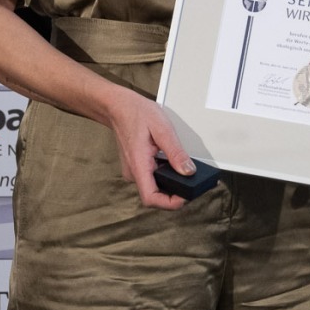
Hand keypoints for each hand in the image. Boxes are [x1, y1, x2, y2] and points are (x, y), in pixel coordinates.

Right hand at [100, 86, 193, 210]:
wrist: (118, 106)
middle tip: (191, 181)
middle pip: (155, 195)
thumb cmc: (136, 113)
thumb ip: (176, 152)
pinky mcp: (136, 167)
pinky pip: (151, 177)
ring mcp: (133, 170)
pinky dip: (164, 174)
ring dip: (170, 182)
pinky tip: (171, 163)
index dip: (169, 203)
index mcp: (138, 165)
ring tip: (182, 169)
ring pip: (154, 186)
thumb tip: (188, 171)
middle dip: (175, 192)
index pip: (151, 198)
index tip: (185, 196)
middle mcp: (133, 172)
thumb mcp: (162, 128)